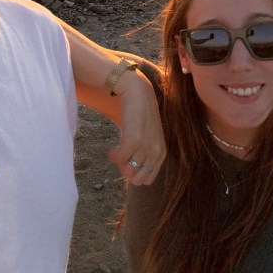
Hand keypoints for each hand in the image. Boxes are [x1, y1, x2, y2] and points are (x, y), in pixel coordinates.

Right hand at [107, 67, 164, 184]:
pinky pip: (119, 159)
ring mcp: (145, 147)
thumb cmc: (141, 116)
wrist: (138, 93)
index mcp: (161, 154)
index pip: (147, 180)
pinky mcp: (133, 140)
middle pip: (136, 179)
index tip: (127, 163)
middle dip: (125, 172)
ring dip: (118, 164)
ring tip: (116, 151)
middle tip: (121, 157)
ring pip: (127, 171)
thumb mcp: (148, 138)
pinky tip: (111, 150)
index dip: (134, 174)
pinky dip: (113, 156)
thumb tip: (130, 175)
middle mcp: (156, 152)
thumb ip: (144, 155)